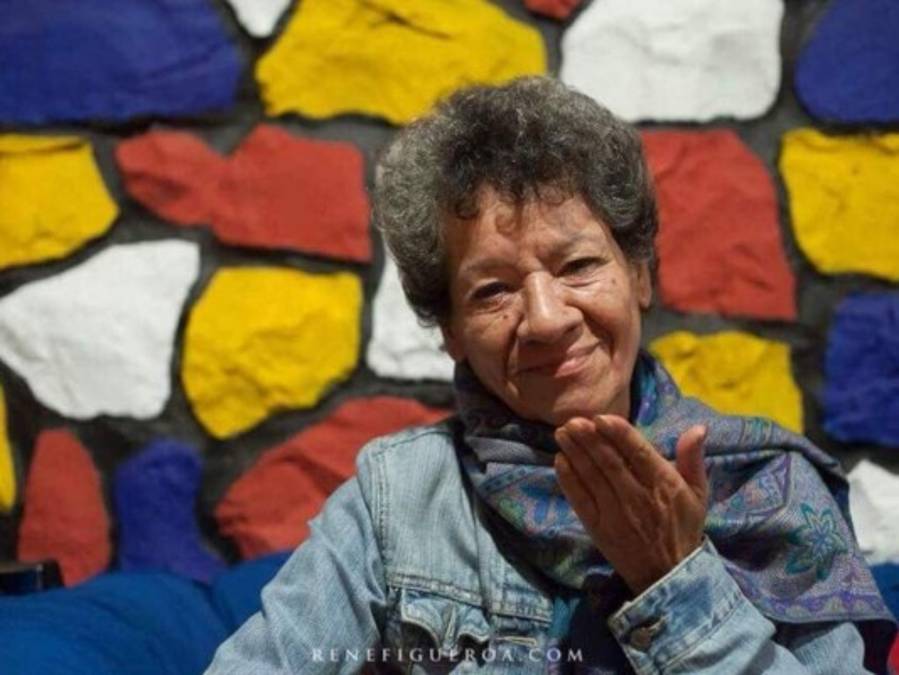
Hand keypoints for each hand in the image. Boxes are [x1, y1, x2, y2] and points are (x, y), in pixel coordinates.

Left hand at [554, 414, 707, 594]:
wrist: (668, 573)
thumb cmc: (682, 526)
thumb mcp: (698, 493)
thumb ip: (693, 458)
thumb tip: (697, 427)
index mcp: (664, 484)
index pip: (638, 453)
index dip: (618, 434)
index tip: (600, 417)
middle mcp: (638, 497)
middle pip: (609, 462)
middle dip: (589, 439)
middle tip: (572, 420)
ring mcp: (615, 513)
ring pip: (591, 477)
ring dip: (575, 453)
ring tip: (562, 433)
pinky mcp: (597, 527)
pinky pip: (580, 499)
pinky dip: (568, 479)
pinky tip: (559, 460)